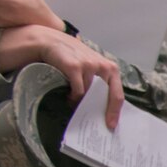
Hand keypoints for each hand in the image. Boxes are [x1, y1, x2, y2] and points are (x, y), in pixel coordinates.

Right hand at [0, 25, 122, 127]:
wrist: (49, 41)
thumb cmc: (71, 56)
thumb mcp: (90, 66)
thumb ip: (99, 81)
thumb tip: (103, 107)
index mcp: (110, 68)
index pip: (117, 93)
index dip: (115, 111)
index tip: (112, 125)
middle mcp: (102, 66)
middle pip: (108, 97)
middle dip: (101, 111)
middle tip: (96, 123)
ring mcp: (89, 66)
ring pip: (89, 95)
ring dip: (82, 103)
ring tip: (75, 104)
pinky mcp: (74, 67)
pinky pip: (78, 91)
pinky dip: (73, 98)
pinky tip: (69, 97)